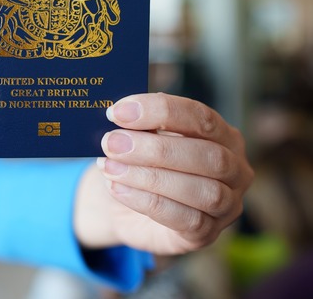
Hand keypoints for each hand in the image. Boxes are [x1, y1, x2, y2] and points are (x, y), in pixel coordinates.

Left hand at [74, 93, 253, 254]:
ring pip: (201, 190)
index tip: (118, 111)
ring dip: (149, 177)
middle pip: (208, 155)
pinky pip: (185, 219)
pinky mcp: (207, 234)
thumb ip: (140, 128)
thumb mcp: (141, 140)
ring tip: (110, 167)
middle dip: (155, 148)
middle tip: (112, 142)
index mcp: (224, 136)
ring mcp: (227, 206)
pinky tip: (117, 188)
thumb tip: (120, 115)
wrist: (128, 208)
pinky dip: (146, 201)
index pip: (202, 118)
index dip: (160, 111)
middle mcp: (236, 170)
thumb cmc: (142, 164)